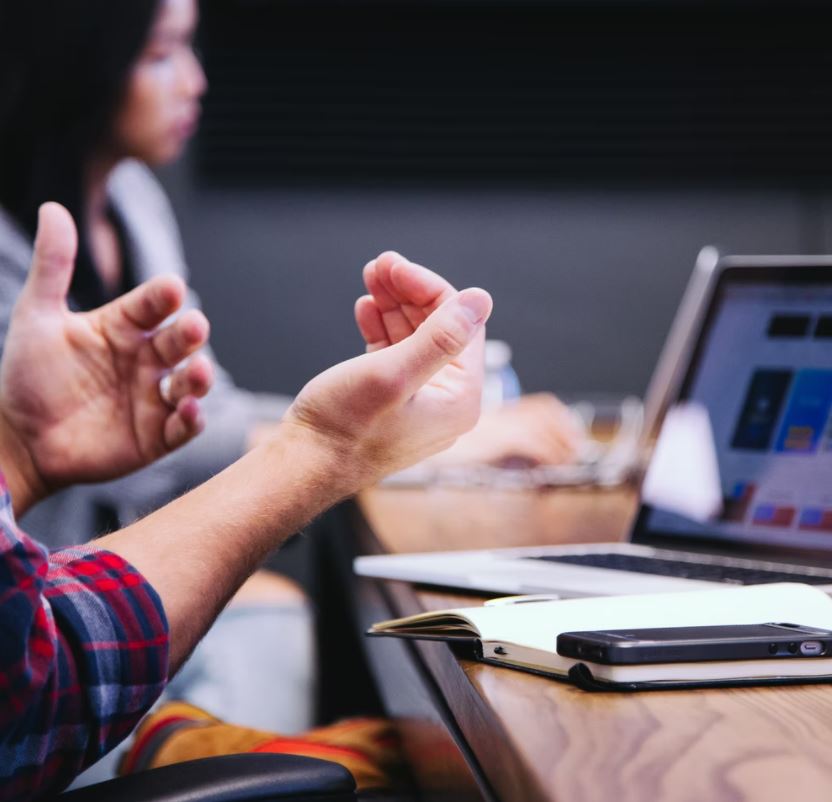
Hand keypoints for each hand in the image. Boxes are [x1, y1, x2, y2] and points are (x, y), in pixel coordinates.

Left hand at [0, 203, 212, 513]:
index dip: (163, 297)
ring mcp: (154, 398)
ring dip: (200, 378)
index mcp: (123, 328)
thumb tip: (53, 208)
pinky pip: (183, 427)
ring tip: (198, 372)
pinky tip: (188, 410)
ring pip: (190, 383)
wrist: (18, 440)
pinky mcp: (157, 436)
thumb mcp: (37, 317)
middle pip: (179, 342)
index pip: (152, 305)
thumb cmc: (28, 377)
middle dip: (191, 334)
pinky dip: (192, 420)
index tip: (171, 288)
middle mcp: (145, 360)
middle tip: (194, 326)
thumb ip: (53, 266)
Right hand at [354, 253, 580, 467]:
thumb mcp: (392, 374)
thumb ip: (440, 337)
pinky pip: (395, 355)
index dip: (429, 289)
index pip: (460, 325)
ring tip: (370, 278)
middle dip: (409, 293)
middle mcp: (445, 402)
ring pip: (414, 338)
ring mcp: (419, 402)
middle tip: (380, 265)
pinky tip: (366, 309)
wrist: (302, 467)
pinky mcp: (391, 402)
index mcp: (459, 399)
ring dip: (393, 306)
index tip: (395, 266)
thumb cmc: (344, 428)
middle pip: (438, 329)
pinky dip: (381, 329)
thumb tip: (480, 299)